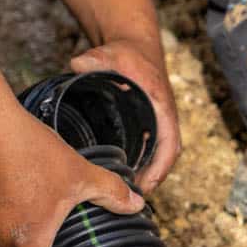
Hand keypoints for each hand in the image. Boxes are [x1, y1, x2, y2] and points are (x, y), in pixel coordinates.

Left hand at [71, 37, 180, 193]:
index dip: (160, 169)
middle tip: (125, 200)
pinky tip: (117, 180)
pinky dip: (137, 167)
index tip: (146, 188)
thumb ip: (95, 58)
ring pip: (154, 158)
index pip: (170, 146)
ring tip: (120, 198)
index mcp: (162, 108)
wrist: (136, 46)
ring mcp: (154, 125)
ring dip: (143, 177)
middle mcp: (162, 120)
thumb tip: (77, 64)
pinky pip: (146, 152)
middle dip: (149, 181)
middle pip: (163, 159)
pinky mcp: (145, 126)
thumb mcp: (113, 53)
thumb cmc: (129, 52)